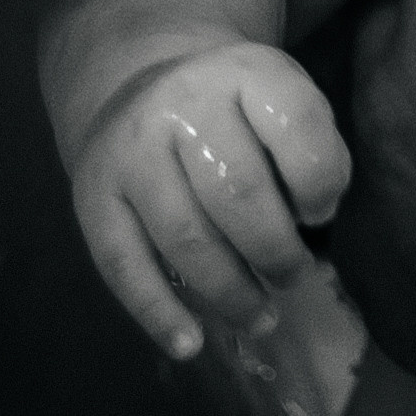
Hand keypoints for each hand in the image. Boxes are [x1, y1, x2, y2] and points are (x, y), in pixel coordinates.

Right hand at [63, 39, 350, 361]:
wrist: (145, 79)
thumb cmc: (238, 108)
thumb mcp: (284, 101)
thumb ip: (314, 152)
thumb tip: (317, 222)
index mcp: (247, 72)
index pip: (295, 124)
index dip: (320, 181)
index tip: (322, 212)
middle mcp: (184, 104)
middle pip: (238, 191)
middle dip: (277, 251)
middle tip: (294, 276)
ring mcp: (132, 150)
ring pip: (185, 236)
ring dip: (231, 291)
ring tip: (262, 316)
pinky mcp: (93, 196)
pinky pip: (123, 264)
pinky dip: (158, 313)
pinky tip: (191, 342)